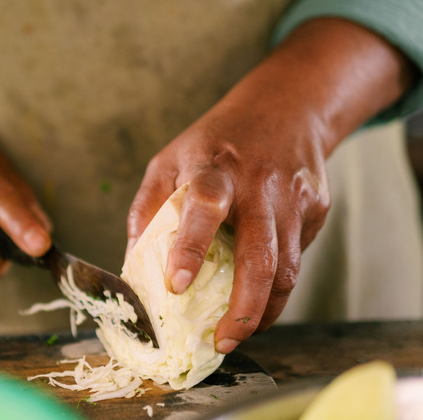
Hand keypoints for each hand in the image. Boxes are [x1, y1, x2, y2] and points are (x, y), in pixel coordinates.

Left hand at [126, 18, 416, 353]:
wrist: (284, 108)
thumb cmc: (214, 142)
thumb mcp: (168, 159)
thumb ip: (148, 207)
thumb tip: (133, 262)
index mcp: (213, 168)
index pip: (202, 207)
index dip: (190, 247)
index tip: (177, 285)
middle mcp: (258, 185)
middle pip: (259, 255)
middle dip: (243, 308)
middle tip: (221, 341)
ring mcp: (293, 199)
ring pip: (287, 269)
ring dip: (264, 310)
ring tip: (238, 332)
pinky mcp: (316, 210)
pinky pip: (297, 258)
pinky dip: (278, 286)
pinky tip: (259, 295)